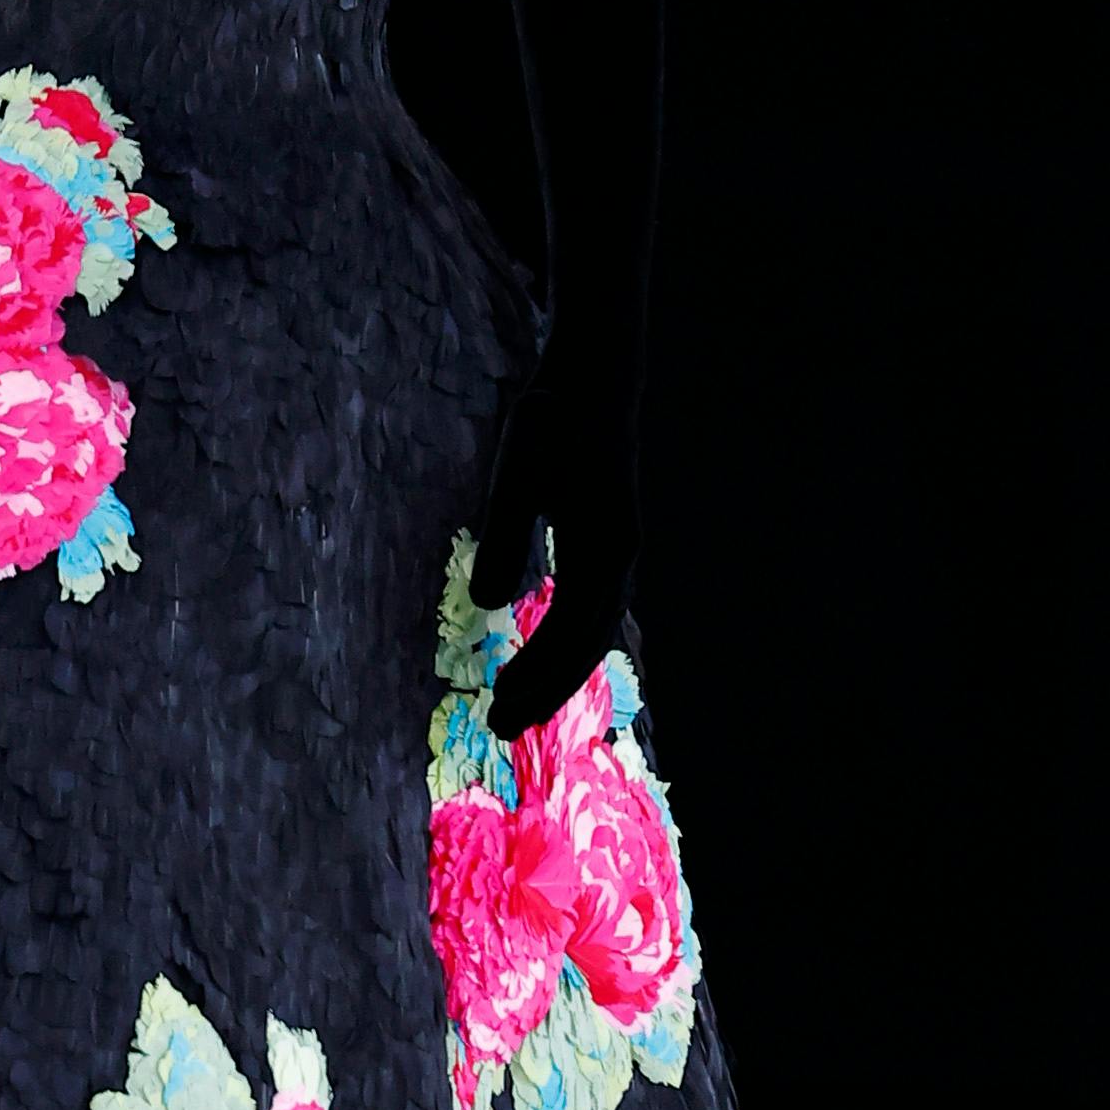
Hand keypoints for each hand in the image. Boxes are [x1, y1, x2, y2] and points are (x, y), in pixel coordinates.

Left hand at [474, 384, 628, 748]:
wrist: (597, 380)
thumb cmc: (553, 422)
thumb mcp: (519, 473)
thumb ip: (504, 535)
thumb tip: (490, 602)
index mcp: (602, 548)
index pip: (569, 633)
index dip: (537, 677)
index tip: (501, 712)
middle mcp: (620, 560)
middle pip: (586, 645)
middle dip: (547, 690)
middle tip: (505, 729)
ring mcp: (619, 554)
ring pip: (593, 632)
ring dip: (558, 673)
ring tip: (519, 706)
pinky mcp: (610, 545)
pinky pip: (592, 612)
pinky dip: (569, 644)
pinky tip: (543, 657)